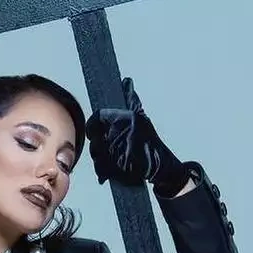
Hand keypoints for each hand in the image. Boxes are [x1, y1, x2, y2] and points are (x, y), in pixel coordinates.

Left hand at [85, 77, 191, 194]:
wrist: (160, 167)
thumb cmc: (151, 143)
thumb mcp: (142, 118)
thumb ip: (131, 100)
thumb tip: (126, 81)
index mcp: (125, 119)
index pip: (98, 117)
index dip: (93, 124)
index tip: (93, 130)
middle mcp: (118, 133)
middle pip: (94, 137)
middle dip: (98, 143)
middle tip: (107, 147)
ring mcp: (114, 151)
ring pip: (95, 153)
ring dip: (100, 157)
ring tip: (112, 158)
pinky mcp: (113, 168)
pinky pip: (99, 168)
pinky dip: (103, 171)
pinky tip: (111, 169)